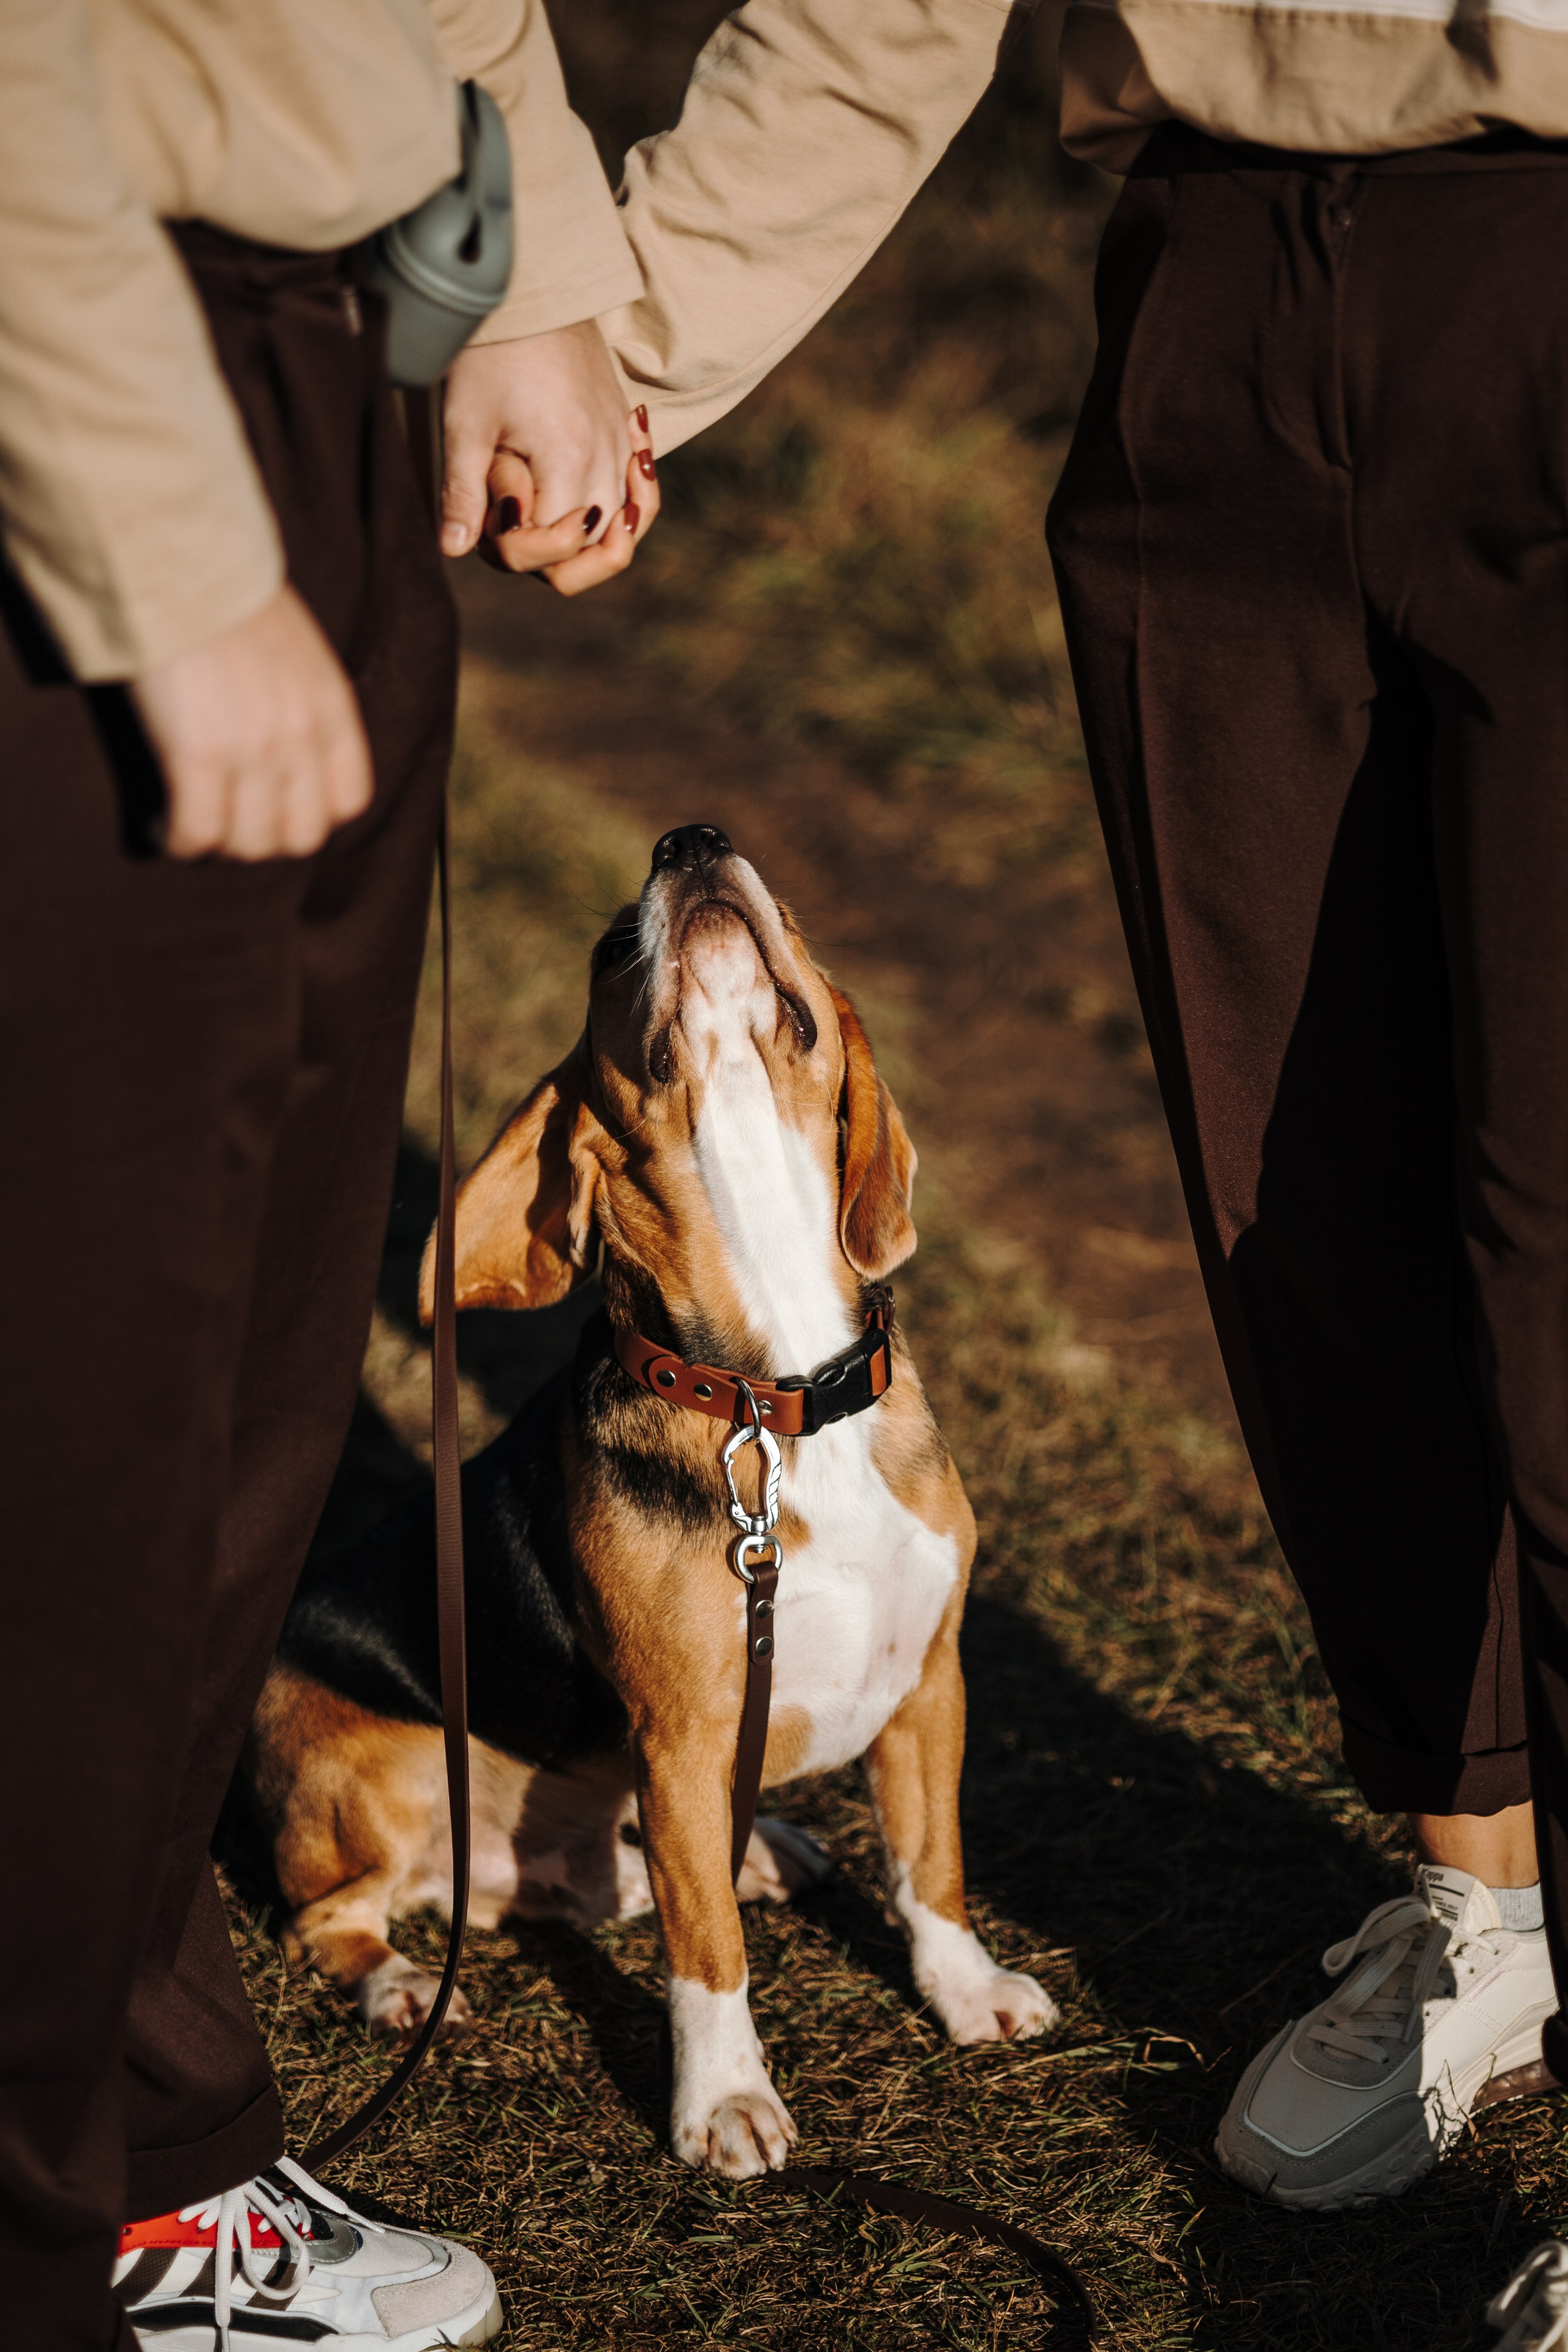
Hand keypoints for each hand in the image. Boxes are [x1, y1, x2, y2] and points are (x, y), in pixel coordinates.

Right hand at [131, 586, 371, 859]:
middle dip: (262, 841)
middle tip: (225, 822)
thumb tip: (286, 758)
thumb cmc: (226, 600)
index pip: (349, 802)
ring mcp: (255, 749)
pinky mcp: (199, 755)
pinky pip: (197, 833)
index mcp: (332, 707)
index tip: (273, 808)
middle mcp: (302, 735)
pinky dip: (178, 841)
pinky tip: (161, 825)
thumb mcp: (298, 650)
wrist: (176, 562)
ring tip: (190, 823)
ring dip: (218, 845)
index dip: (310, 817)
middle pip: (301, 837)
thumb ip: (305, 704)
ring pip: (250, 845)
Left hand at [440, 322, 660, 593]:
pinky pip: (638, 489)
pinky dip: (624, 504)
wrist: (534, 288)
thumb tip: (454, 549)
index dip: (520, 550)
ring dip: (594, 540)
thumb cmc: (492, 351)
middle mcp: (607, 458)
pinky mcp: (624, 427)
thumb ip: (464, 491)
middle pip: (601, 550)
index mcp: (569, 460)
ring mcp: (622, 443)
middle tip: (519, 535)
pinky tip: (599, 502)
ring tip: (561, 534)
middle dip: (558, 557)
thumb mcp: (467, 423)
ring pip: (625, 525)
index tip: (492, 519)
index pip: (557, 548)